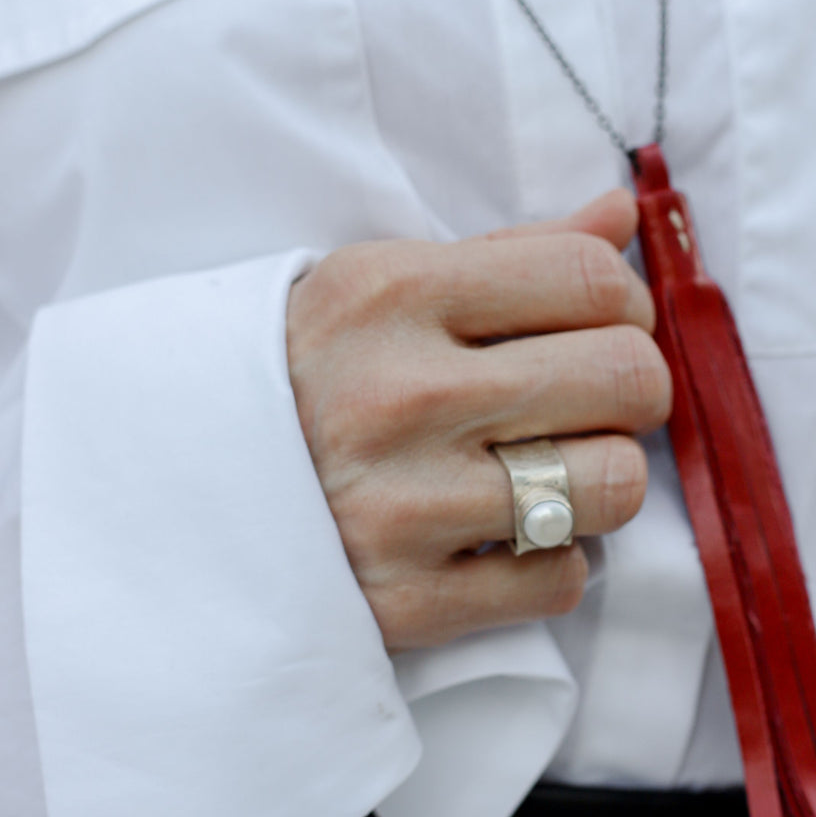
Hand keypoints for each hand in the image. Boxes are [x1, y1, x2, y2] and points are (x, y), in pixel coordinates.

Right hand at [286, 189, 671, 650]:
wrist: (185, 490)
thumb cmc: (307, 376)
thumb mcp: (383, 287)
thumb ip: (511, 253)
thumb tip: (624, 216)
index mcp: (395, 295)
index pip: (595, 279)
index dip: (627, 306)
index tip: (602, 329)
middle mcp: (402, 397)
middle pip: (627, 379)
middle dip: (630, 392)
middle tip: (585, 405)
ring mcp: (404, 507)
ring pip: (612, 485)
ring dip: (598, 482)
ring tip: (545, 473)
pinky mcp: (408, 601)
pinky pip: (561, 580)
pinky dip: (548, 563)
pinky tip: (500, 538)